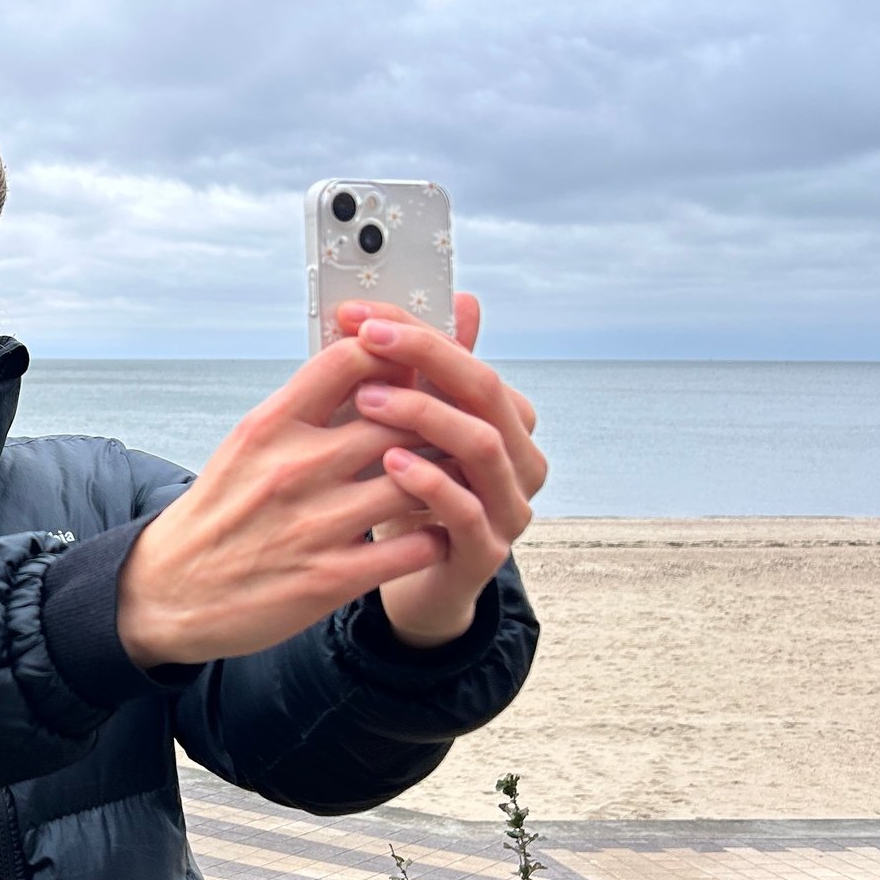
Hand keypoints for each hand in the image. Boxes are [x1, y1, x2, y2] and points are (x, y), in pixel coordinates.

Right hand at [115, 337, 444, 667]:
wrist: (169, 592)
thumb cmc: (221, 512)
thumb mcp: (249, 444)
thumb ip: (306, 408)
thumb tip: (368, 365)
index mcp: (270, 426)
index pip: (349, 360)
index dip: (395, 356)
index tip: (416, 369)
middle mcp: (293, 468)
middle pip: (398, 418)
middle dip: (435, 421)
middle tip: (455, 429)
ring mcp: (314, 525)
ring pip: (416, 480)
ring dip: (444, 478)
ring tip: (453, 479)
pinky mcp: (330, 578)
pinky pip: (412, 546)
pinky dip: (433, 534)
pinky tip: (431, 530)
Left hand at [336, 294, 546, 645]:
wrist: (410, 579)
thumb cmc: (407, 493)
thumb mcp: (406, 428)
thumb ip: (414, 373)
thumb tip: (427, 300)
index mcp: (507, 421)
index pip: (469, 360)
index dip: (418, 332)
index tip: (359, 315)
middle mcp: (520, 459)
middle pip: (485, 392)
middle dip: (425, 359)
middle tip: (367, 341)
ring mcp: (510, 506)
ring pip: (483, 446)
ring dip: (424, 415)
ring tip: (368, 400)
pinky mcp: (487, 552)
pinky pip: (468, 511)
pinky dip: (430, 482)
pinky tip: (389, 463)